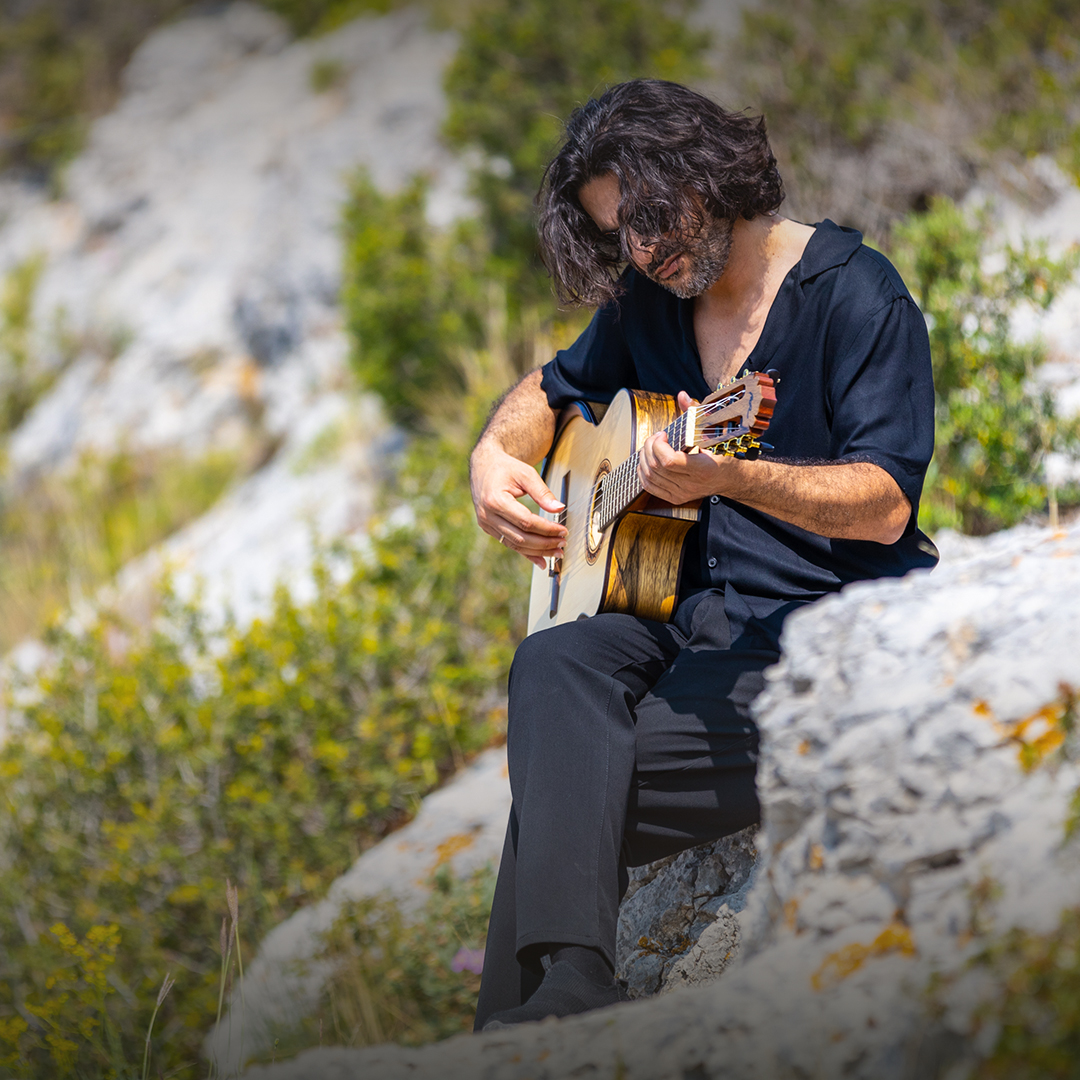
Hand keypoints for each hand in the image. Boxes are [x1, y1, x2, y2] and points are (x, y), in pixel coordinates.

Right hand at [470, 443, 566, 569]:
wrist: (484, 467)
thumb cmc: (505, 468)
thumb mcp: (526, 474)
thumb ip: (543, 492)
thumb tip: (559, 508)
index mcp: (495, 500)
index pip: (526, 522)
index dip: (546, 529)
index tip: (563, 530)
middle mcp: (488, 515)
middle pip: (521, 537)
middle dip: (545, 543)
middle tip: (563, 543)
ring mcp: (486, 524)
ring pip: (515, 544)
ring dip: (538, 551)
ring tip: (557, 551)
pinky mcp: (488, 528)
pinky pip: (509, 543)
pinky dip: (526, 553)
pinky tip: (541, 560)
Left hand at [638, 391, 734, 504]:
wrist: (730, 478)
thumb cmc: (723, 453)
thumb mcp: (713, 432)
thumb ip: (695, 413)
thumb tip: (682, 396)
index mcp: (704, 468)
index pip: (670, 462)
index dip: (659, 446)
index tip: (663, 434)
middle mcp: (692, 485)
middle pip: (657, 467)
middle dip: (649, 447)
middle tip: (656, 437)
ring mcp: (683, 494)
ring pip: (650, 477)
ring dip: (644, 458)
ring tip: (651, 446)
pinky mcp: (675, 498)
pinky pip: (650, 487)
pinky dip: (643, 472)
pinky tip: (646, 460)